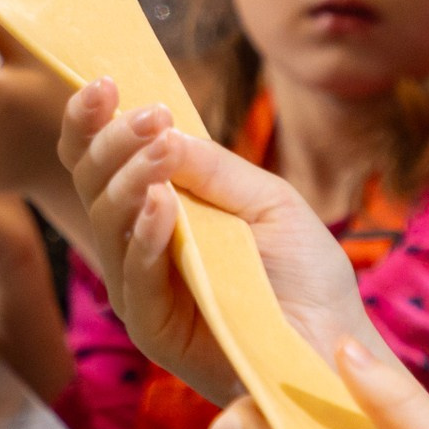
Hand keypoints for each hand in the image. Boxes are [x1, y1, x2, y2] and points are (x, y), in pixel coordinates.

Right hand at [59, 79, 374, 403]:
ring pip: (108, 222)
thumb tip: (160, 125)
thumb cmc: (304, 274)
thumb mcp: (266, 199)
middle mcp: (136, 246)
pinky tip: (161, 204)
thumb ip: (212, 166)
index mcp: (158, 208)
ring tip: (160, 144)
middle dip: (112, 141)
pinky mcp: (152, 330)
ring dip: (131, 176)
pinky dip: (144, 236)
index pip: (102, 161)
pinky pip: (134, 276)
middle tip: (149, 116)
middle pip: (93, 184)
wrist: (336, 344)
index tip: (106, 84)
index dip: (92, 122)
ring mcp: (139, 289)